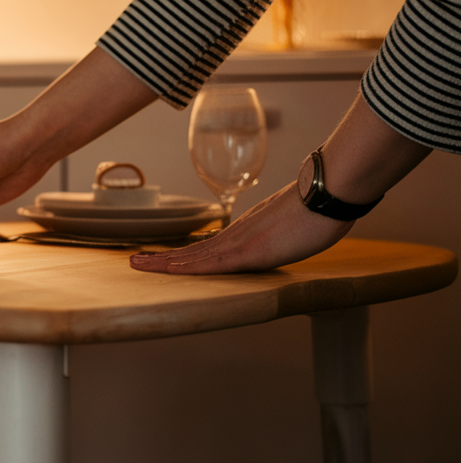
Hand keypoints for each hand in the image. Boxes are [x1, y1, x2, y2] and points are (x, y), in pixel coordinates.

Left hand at [128, 181, 353, 273]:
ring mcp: (243, 242)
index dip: (180, 252)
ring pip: (196, 256)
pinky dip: (191, 268)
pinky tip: (172, 270)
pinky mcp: (253, 252)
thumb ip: (275, 232)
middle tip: (133, 261)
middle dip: (161, 258)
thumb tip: (275, 238)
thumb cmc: (318, 207)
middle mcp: (237, 234)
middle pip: (192, 250)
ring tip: (138, 264)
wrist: (329, 192)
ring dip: (165, 262)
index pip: (205, 245)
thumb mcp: (289, 224)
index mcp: (245, 230)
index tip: (160, 256)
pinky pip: (216, 263)